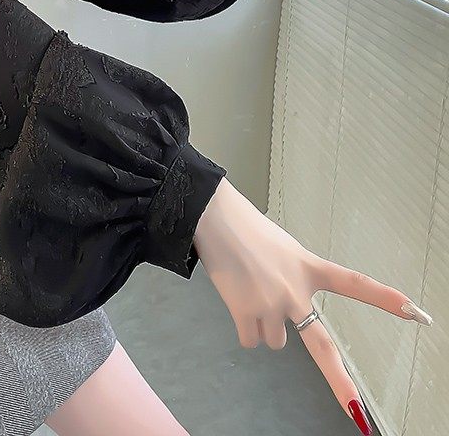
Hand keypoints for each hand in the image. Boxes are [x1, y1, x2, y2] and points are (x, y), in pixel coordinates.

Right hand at [193, 178, 433, 434]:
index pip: (354, 283)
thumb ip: (293, 277)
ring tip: (249, 293)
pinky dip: (243, 327)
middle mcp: (295, 291)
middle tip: (354, 410)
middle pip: (321, 346)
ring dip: (263, 325)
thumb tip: (282, 305)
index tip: (415, 312)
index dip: (385, 299)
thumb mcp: (282, 248)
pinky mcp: (246, 312)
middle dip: (340, 382)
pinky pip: (250, 340)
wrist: (214, 219)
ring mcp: (272, 304)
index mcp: (309, 267)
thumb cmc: (245, 228)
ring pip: (274, 341)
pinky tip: (236, 300)